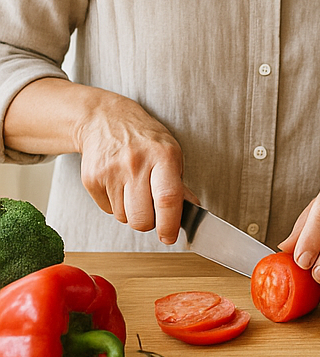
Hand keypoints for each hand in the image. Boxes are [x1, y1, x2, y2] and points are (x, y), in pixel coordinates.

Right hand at [74, 91, 186, 244]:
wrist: (105, 120)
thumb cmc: (145, 138)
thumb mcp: (171, 152)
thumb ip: (179, 183)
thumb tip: (191, 210)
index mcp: (163, 156)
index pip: (167, 198)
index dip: (169, 223)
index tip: (170, 236)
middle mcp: (136, 163)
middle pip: (141, 218)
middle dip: (149, 224)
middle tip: (152, 211)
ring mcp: (111, 172)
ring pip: (124, 218)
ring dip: (132, 212)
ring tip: (135, 189)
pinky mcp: (92, 180)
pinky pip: (108, 210)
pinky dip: (115, 204)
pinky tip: (119, 184)